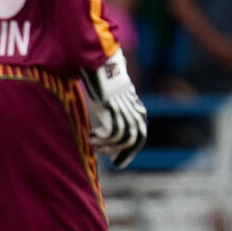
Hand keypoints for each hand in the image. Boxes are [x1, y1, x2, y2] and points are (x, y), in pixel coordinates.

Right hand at [80, 48, 147, 168]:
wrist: (105, 69)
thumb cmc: (108, 87)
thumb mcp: (119, 103)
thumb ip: (121, 117)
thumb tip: (114, 136)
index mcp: (140, 113)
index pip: (140, 139)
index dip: (130, 152)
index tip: (118, 162)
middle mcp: (136, 115)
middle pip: (132, 142)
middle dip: (118, 152)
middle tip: (102, 152)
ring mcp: (125, 113)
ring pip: (120, 140)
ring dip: (106, 146)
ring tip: (94, 143)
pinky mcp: (113, 111)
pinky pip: (110, 134)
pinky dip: (100, 139)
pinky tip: (91, 136)